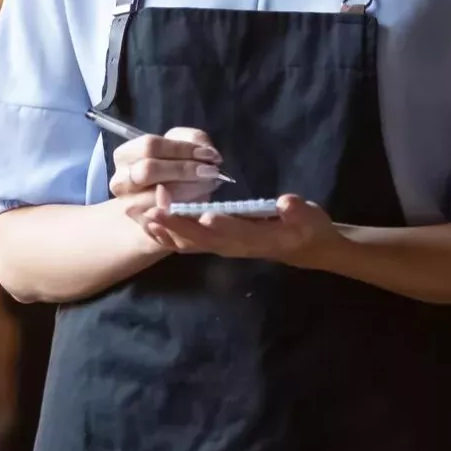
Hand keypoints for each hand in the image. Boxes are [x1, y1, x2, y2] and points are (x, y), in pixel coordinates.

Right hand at [111, 127, 223, 249]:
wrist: (160, 207)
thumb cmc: (172, 170)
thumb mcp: (181, 149)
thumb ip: (194, 142)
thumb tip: (209, 155)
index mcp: (125, 155)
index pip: (150, 146)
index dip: (182, 148)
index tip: (209, 155)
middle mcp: (121, 181)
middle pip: (149, 170)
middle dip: (184, 170)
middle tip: (210, 172)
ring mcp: (130, 206)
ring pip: (160, 196)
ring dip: (191, 189)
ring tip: (209, 185)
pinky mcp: (144, 226)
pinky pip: (169, 218)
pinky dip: (189, 209)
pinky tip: (202, 202)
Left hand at [145, 189, 342, 263]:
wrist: (306, 248)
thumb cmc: (308, 230)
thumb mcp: (311, 219)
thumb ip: (298, 212)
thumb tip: (287, 202)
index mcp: (257, 238)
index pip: (234, 232)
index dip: (217, 225)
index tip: (199, 213)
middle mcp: (234, 245)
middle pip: (201, 239)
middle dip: (175, 225)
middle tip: (151, 210)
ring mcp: (223, 246)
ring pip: (189, 242)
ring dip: (163, 231)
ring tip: (138, 216)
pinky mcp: (216, 243)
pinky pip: (187, 241)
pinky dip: (166, 233)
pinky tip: (148, 222)